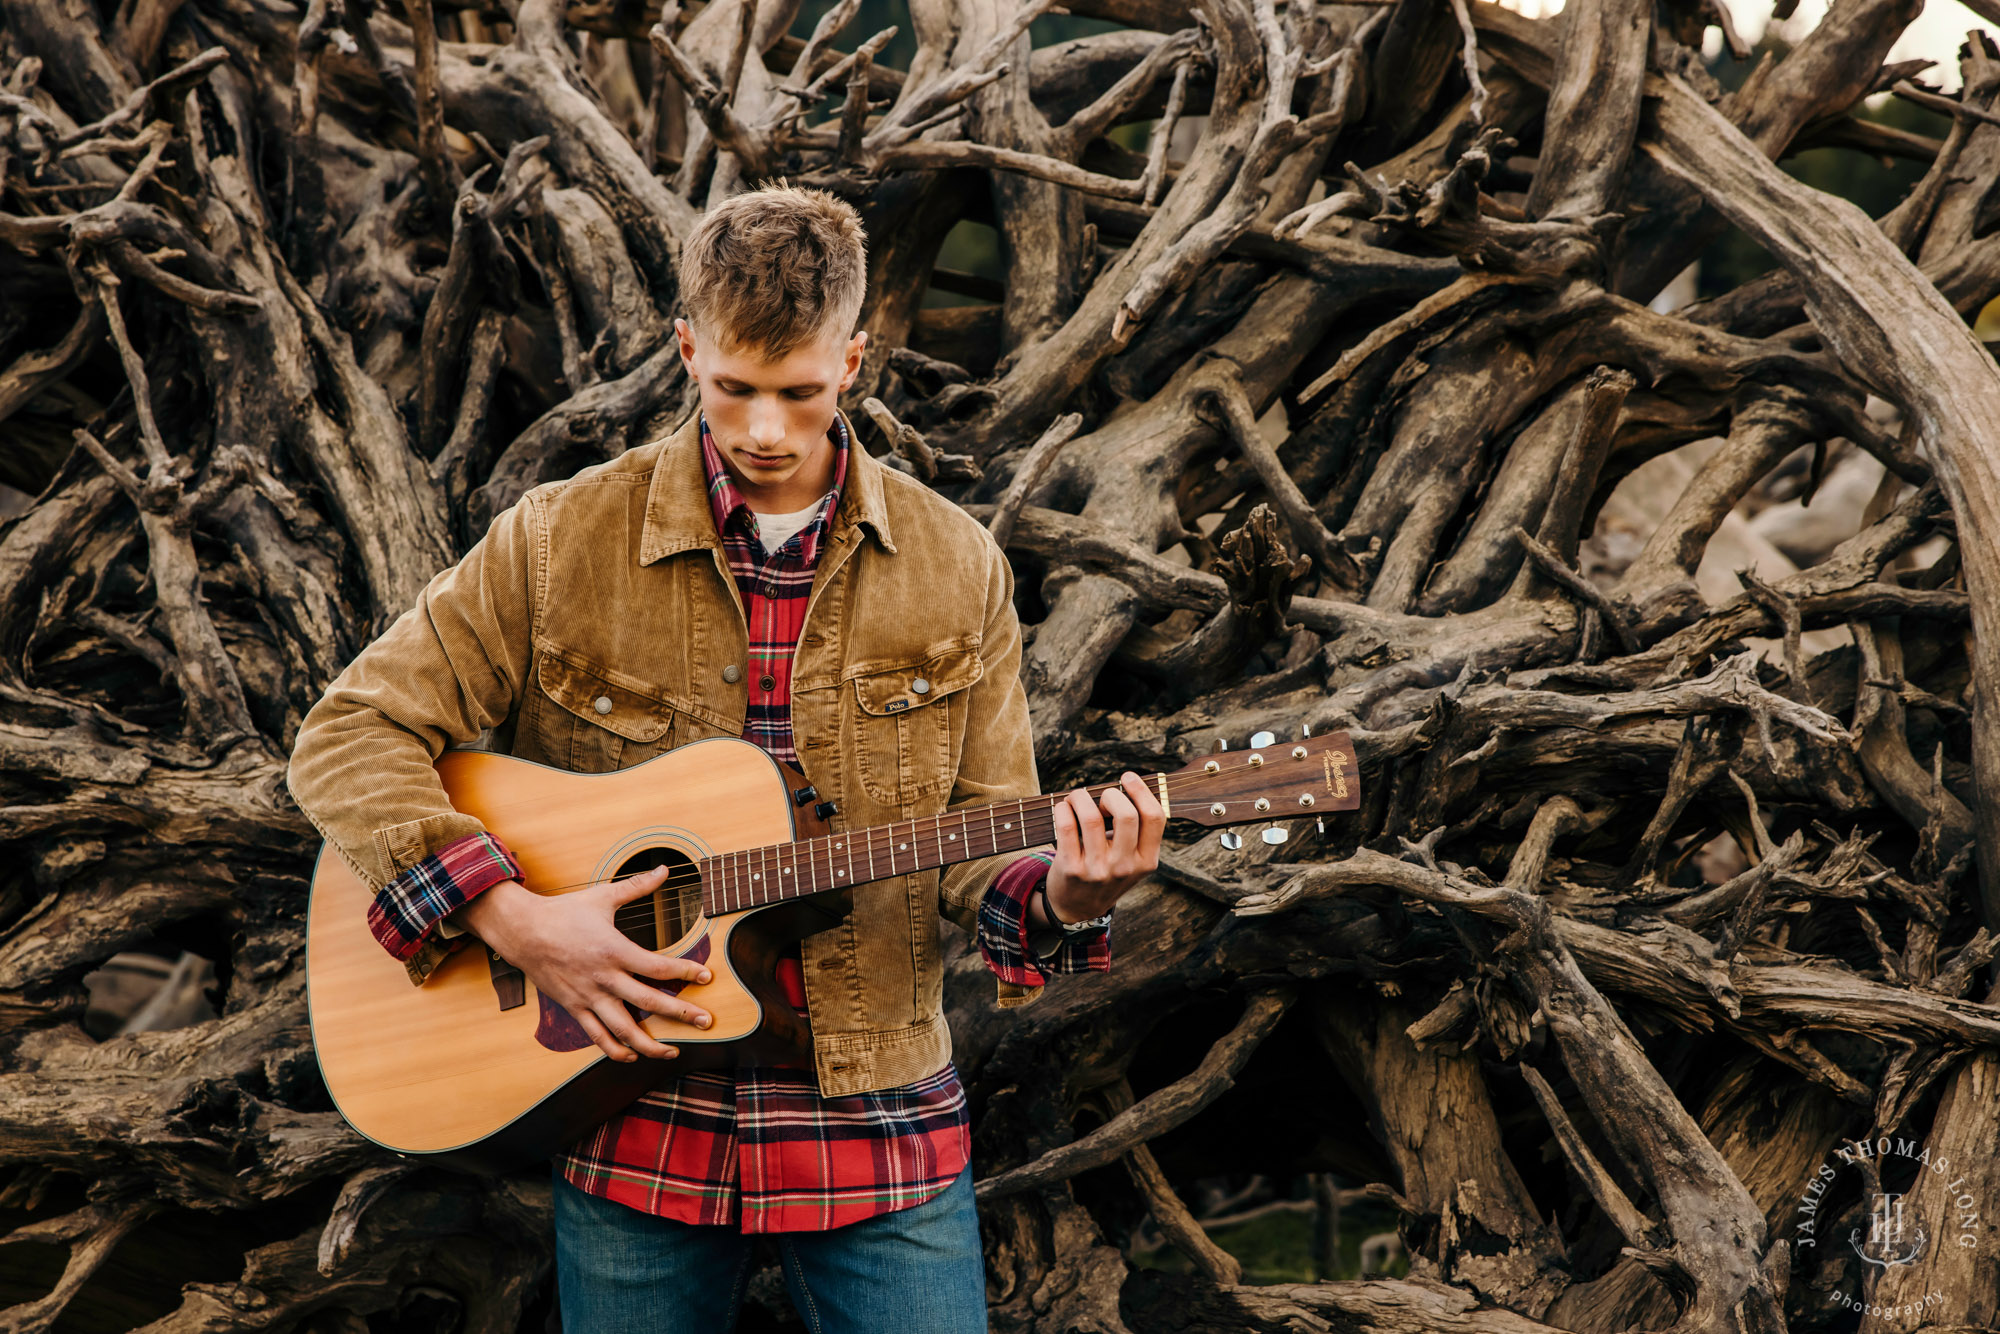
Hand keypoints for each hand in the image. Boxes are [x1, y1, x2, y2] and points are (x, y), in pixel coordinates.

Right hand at [457, 864, 713, 1063]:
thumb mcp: (602, 896)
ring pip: (623, 1028)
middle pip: (649, 1001)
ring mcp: (588, 996)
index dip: (685, 972)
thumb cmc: (564, 912)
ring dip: (649, 1044)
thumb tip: (664, 868)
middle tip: (706, 1022)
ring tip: (672, 1052)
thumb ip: (637, 886)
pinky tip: (631, 1056)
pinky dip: (614, 1050)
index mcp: (614, 950)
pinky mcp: (574, 1007)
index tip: (706, 976)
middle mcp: (604, 977)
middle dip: (681, 1013)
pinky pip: (596, 1035)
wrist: (522, 931)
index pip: (657, 967)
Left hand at [1040, 771, 1164, 924]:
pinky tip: (1064, 808)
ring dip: (1081, 797)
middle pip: (1126, 814)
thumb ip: (1137, 831)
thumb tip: (1129, 784)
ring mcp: (1097, 870)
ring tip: (1076, 798)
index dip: (1141, 790)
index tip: (1127, 777)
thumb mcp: (1133, 861)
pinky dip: (1063, 808)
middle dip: (1111, 794)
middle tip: (1101, 797)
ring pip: (1091, 817)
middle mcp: (1124, 867)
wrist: (1078, 909)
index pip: (1154, 817)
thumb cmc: (1107, 872)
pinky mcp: (1071, 869)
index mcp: (1146, 861)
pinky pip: (1066, 827)